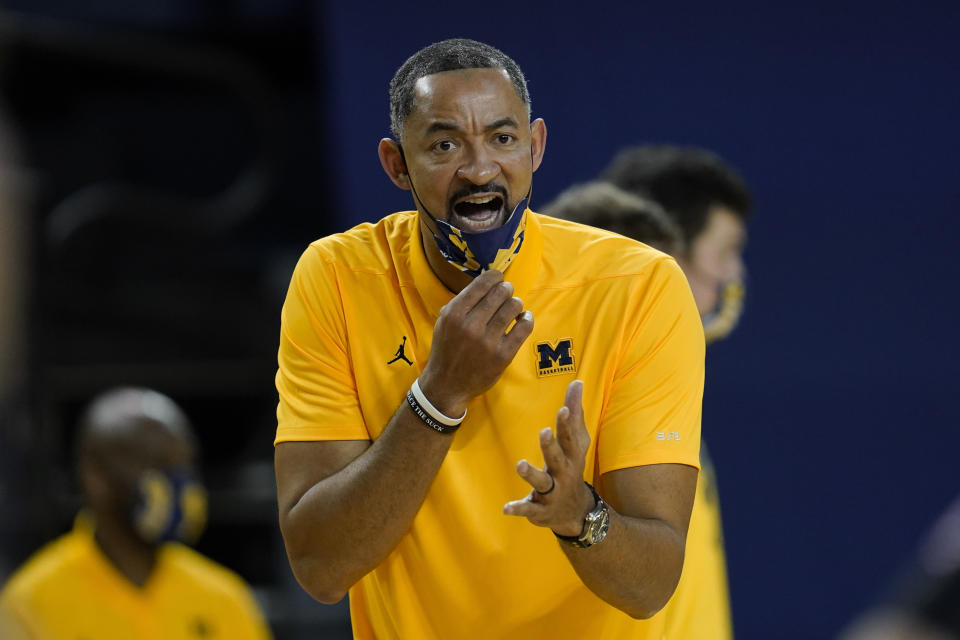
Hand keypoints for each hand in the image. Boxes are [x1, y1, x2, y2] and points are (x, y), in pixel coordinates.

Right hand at [419, 269, 533, 415]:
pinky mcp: (503, 355)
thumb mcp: (445, 321)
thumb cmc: (447, 349)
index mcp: (454, 314)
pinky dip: (527, 318)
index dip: (495, 276)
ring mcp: (488, 341)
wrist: (447, 384)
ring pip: (513, 307)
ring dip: (516, 304)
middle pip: (500, 293)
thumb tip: (488, 280)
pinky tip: (523, 318)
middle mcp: (471, 325)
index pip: (482, 284)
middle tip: (506, 293)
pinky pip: (524, 328)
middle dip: (506, 289)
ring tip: (513, 307)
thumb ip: (463, 301)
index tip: (499, 278)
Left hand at [503, 380, 594, 535]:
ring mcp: (552, 493)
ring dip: (531, 474)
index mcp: (571, 456)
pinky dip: (518, 508)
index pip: (569, 438)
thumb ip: (575, 412)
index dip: (567, 424)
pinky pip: (528, 509)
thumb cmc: (572, 466)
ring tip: (521, 464)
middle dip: (551, 446)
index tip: (564, 408)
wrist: (576, 511)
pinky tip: (506, 508)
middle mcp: (563, 473)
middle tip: (544, 431)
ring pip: (542, 483)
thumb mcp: (577, 442)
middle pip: (557, 458)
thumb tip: (577, 381)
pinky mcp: (539, 509)